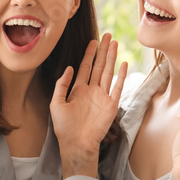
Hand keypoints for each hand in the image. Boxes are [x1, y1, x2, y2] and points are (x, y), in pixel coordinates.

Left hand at [50, 33, 127, 177]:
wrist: (77, 144)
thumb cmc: (65, 128)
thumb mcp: (56, 103)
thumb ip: (61, 85)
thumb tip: (70, 68)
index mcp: (78, 90)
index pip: (85, 67)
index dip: (89, 54)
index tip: (93, 41)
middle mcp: (91, 91)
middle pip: (98, 66)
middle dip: (102, 51)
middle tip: (107, 35)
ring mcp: (102, 97)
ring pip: (108, 72)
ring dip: (111, 58)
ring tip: (114, 43)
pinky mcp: (111, 105)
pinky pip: (117, 87)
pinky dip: (121, 75)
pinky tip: (123, 63)